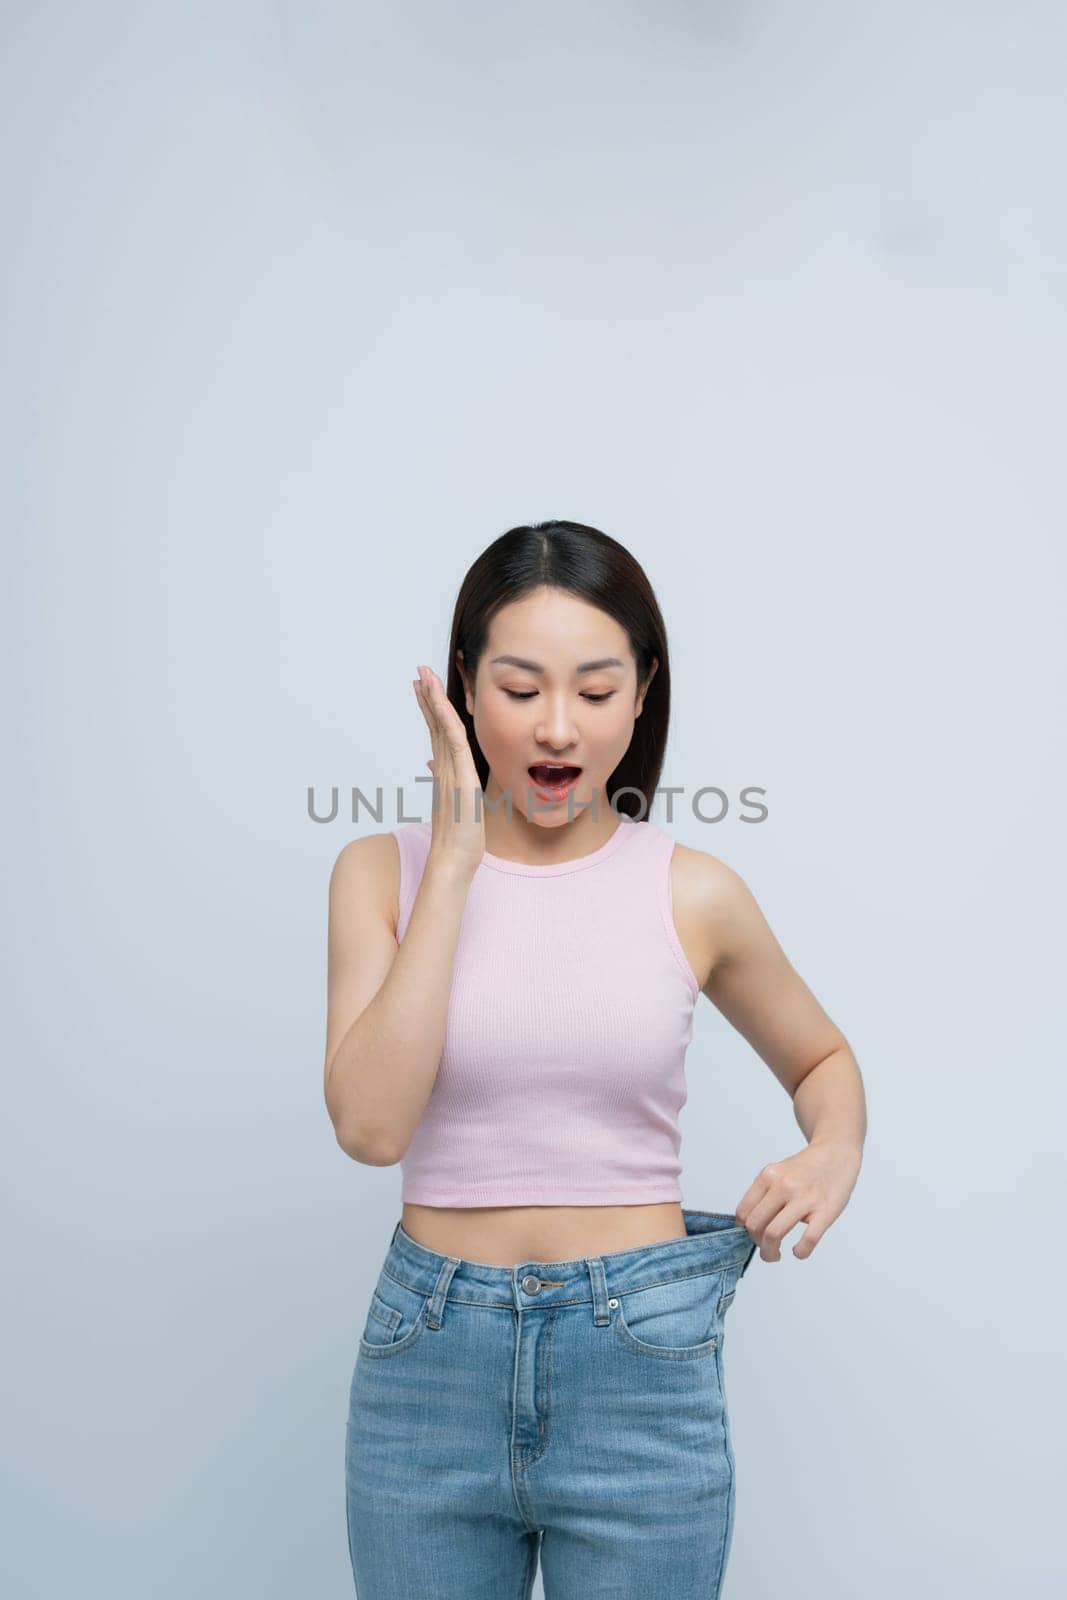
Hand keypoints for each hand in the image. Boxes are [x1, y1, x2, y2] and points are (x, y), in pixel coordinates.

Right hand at [412, 664, 485, 877]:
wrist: (453, 862)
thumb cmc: (457, 839)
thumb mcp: (454, 804)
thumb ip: (444, 781)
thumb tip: (431, 764)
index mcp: (444, 772)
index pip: (436, 733)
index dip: (430, 708)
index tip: (423, 687)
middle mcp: (443, 768)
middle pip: (434, 724)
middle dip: (427, 697)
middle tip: (418, 671)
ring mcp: (449, 772)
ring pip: (440, 728)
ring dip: (432, 700)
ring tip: (423, 677)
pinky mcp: (460, 779)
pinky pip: (452, 743)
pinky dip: (445, 720)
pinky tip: (440, 703)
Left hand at [734, 1139, 861, 1260]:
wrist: (837, 1153)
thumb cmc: (806, 1169)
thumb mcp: (778, 1172)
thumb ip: (763, 1194)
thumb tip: (747, 1225)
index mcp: (768, 1175)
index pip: (744, 1212)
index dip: (743, 1230)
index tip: (751, 1236)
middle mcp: (784, 1185)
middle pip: (755, 1225)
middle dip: (756, 1244)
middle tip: (765, 1248)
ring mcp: (805, 1198)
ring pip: (773, 1234)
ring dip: (770, 1253)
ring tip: (774, 1255)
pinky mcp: (826, 1211)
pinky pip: (808, 1240)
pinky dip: (799, 1252)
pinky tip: (798, 1251)